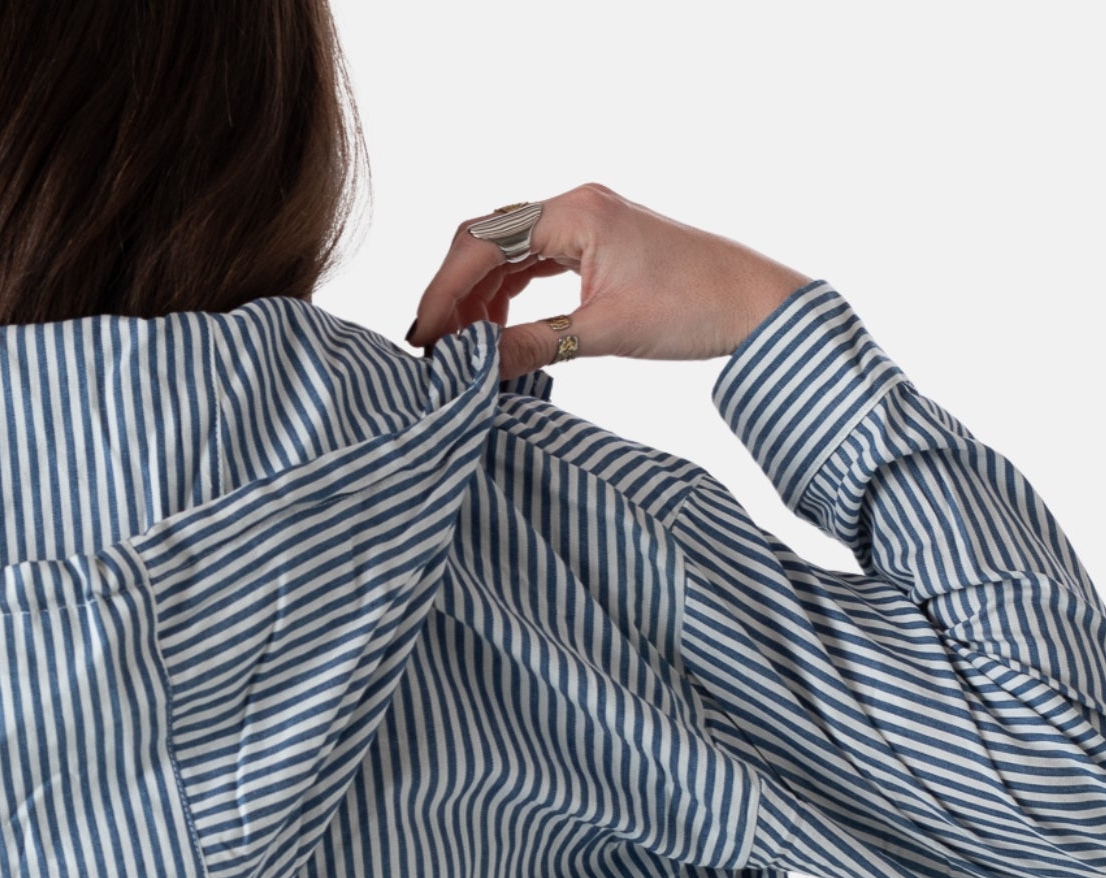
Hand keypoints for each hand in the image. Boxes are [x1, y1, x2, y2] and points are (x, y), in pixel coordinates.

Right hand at [405, 183, 814, 379]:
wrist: (756, 303)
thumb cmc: (694, 306)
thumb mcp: (603, 334)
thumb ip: (530, 347)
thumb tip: (472, 370)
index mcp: (575, 213)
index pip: (483, 243)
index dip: (443, 291)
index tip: (422, 337)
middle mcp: (575, 206)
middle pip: (485, 239)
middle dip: (453, 292)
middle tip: (433, 345)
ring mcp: (585, 222)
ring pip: (505, 252)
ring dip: (477, 297)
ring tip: (463, 346)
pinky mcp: (595, 243)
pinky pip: (531, 261)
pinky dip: (506, 295)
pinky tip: (497, 329)